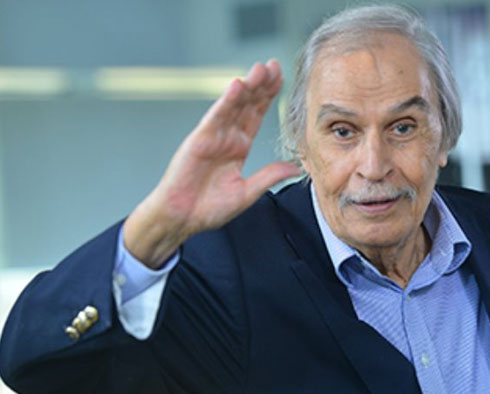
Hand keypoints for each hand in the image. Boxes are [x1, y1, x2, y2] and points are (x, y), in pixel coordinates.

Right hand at [123, 60, 300, 267]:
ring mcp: (212, 137)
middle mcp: (226, 137)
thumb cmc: (208, 208)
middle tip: (274, 64)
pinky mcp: (198, 141)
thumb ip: (269, 176)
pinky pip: (215, 118)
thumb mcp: (246, 193)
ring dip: (247, 86)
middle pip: (247, 105)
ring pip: (233, 106)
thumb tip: (295, 167)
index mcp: (238, 147)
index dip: (268, 96)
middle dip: (261, 85)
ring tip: (260, 68)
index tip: (281, 78)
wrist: (181, 219)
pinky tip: (237, 86)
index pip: (256, 115)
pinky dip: (226, 102)